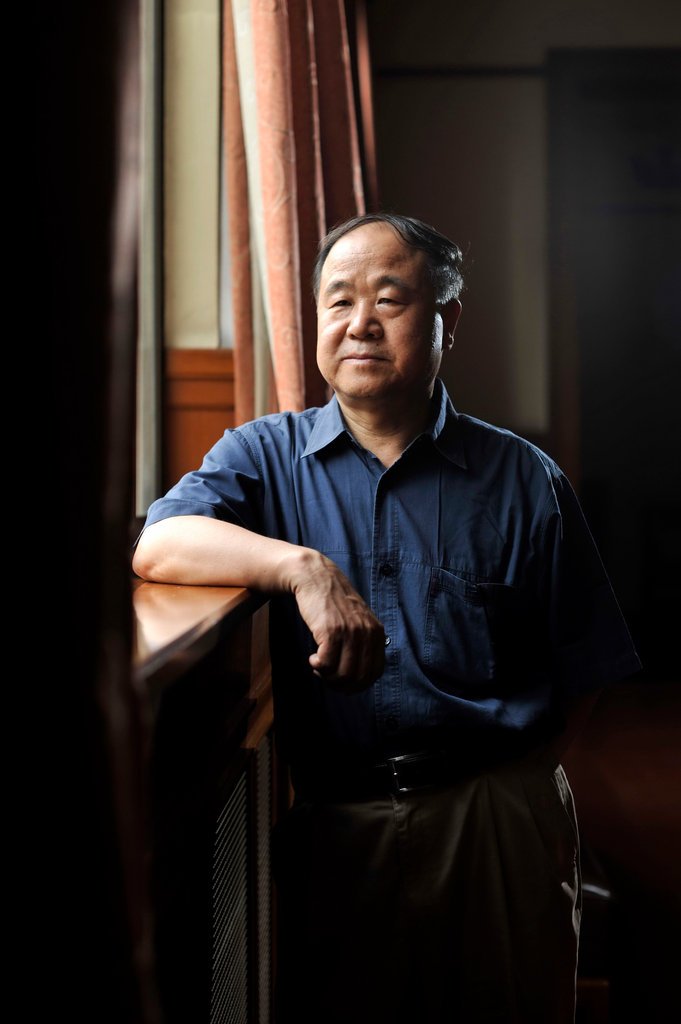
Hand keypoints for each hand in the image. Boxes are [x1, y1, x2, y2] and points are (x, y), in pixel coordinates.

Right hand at [291, 554, 384, 692]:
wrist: (316, 578)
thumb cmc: (334, 603)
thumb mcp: (359, 621)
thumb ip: (364, 643)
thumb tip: (357, 678)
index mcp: (377, 633)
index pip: (375, 673)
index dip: (358, 684)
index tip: (343, 682)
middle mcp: (367, 633)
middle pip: (358, 678)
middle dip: (341, 685)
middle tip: (327, 676)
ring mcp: (350, 632)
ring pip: (342, 675)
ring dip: (327, 677)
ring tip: (318, 666)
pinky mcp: (331, 631)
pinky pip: (326, 664)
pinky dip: (317, 666)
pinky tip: (312, 658)